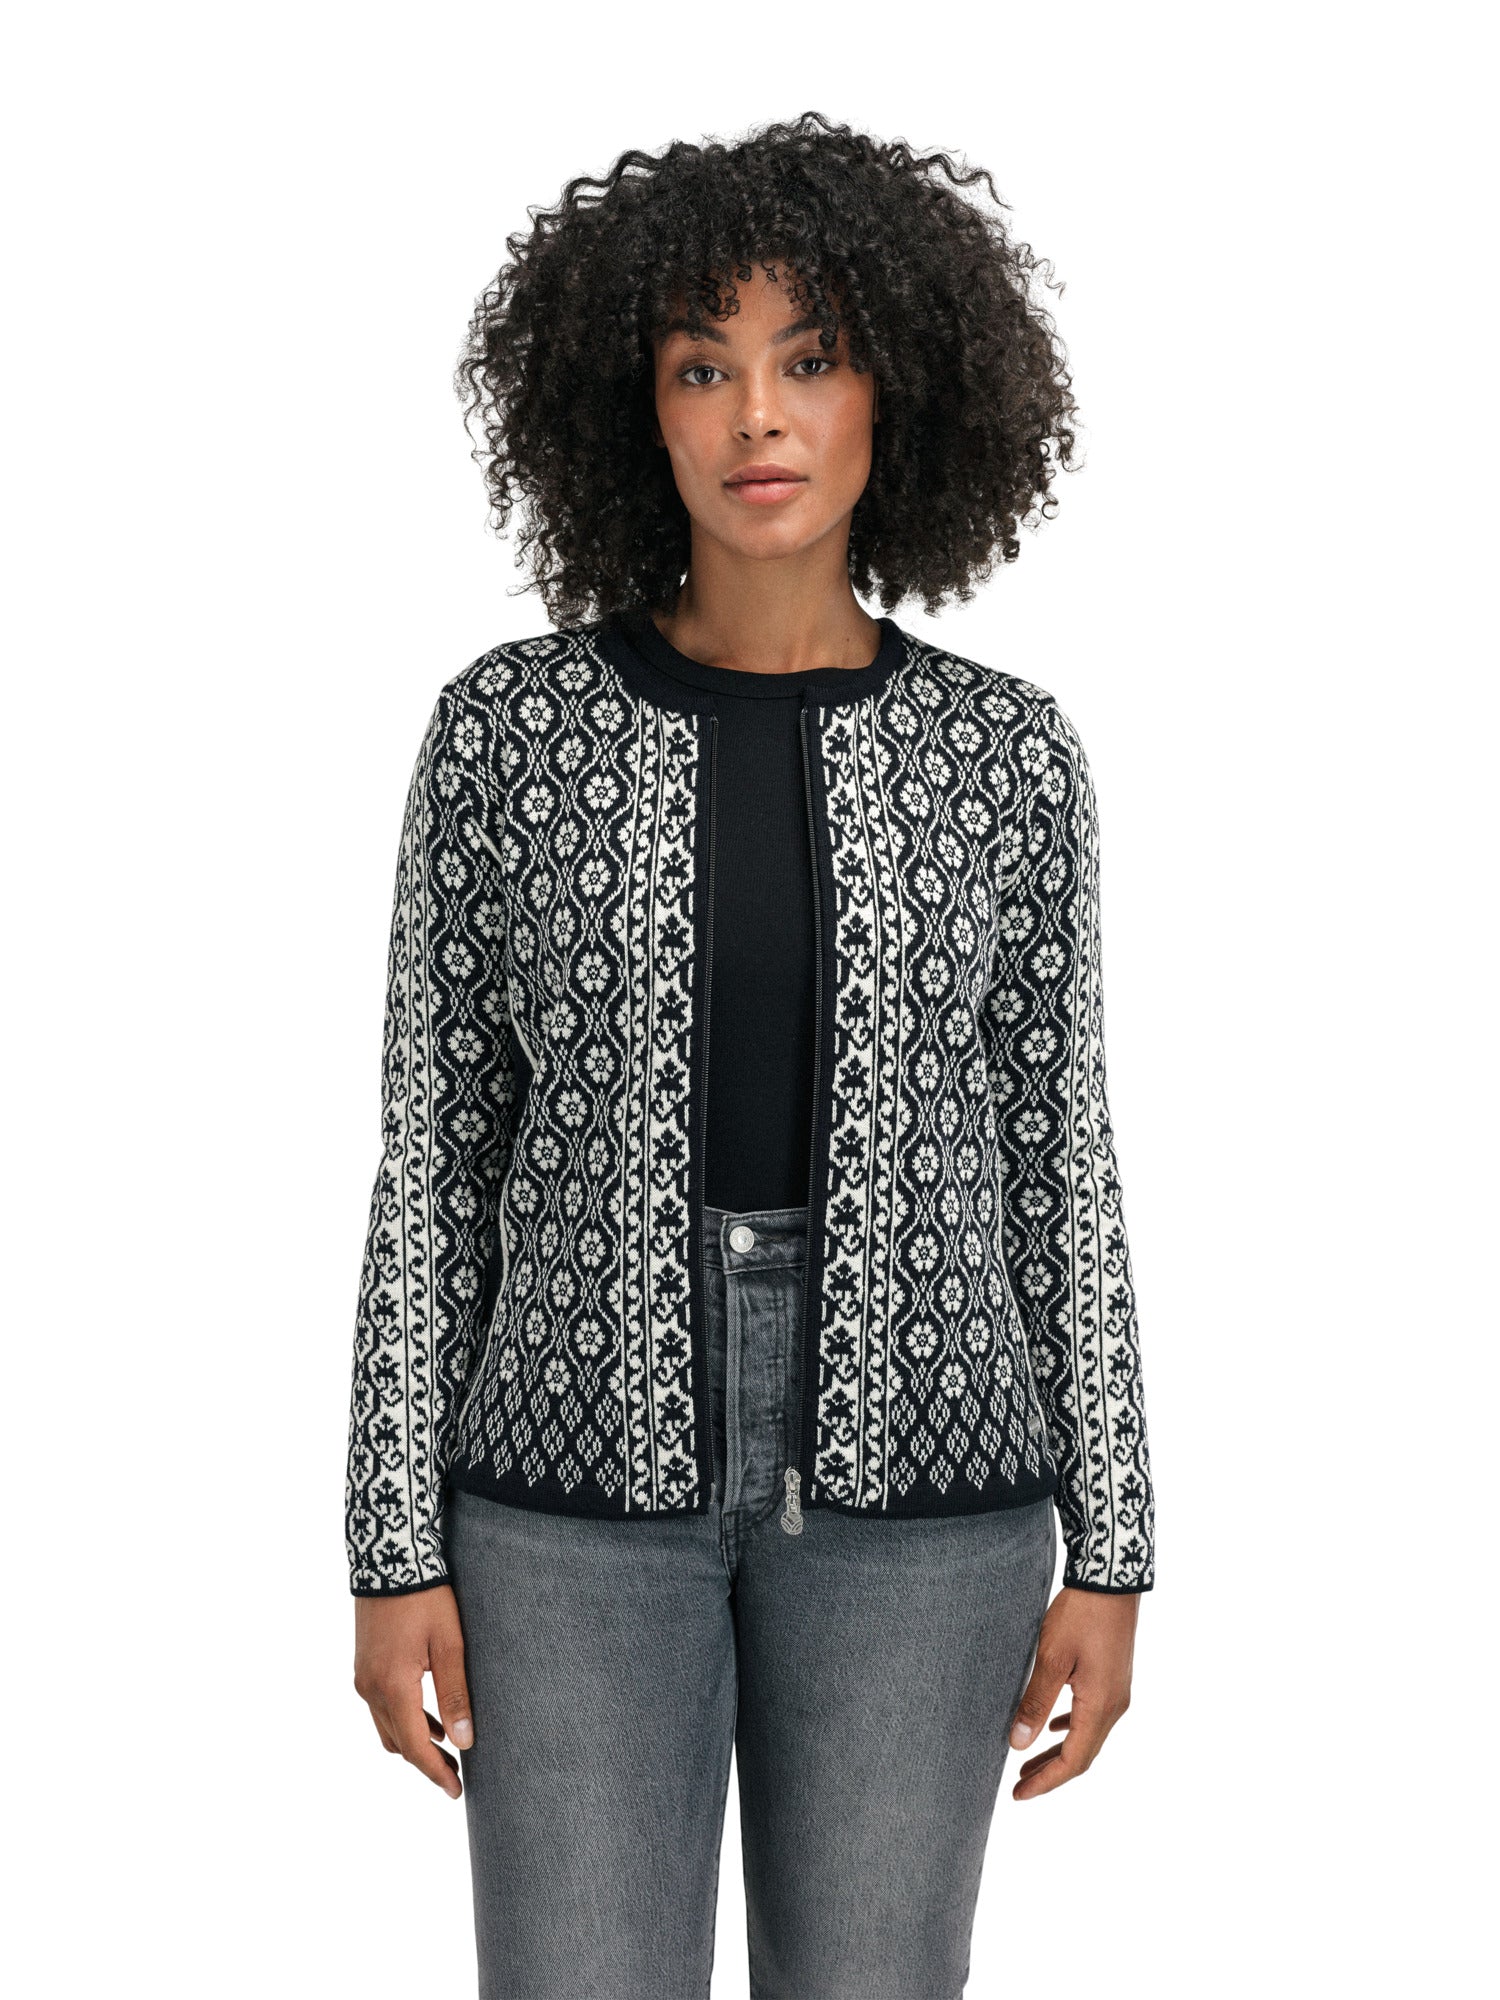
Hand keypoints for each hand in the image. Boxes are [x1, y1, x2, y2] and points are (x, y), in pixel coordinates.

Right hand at [354, 1584, 472, 1799]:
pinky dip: (403, 1720)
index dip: (436, 1772)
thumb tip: (465, 1741)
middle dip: (426, 1762)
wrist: (389, 1557)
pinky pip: (381, 1708)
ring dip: (414, 1742)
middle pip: (398, 1742)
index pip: (414, 1746)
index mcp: (392, 1686)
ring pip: (387, 1727)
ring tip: (447, 1749)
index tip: (456, 1792)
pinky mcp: (363, 1665)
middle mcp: (370, 1688)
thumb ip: (455, 1695)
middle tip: (456, 1775)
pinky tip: (427, 1718)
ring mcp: (362, 1677)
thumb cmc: (425, 1597)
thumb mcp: (449, 1644)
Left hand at [1008, 1586, 1138, 1799]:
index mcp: (1101, 1707)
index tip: (1019, 1795)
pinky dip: (1070, 1728)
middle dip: (1050, 1772)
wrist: (1112, 1580)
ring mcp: (1117, 1693)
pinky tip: (1055, 1726)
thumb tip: (1017, 1744)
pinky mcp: (1113, 1678)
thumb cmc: (1081, 1615)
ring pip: (1087, 1735)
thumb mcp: (1052, 1658)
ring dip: (1059, 1751)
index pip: (1073, 1761)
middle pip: (1083, 1754)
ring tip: (1029, 1762)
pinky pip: (1091, 1715)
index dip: (1046, 1781)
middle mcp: (1114, 1706)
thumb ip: (1036, 1702)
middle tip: (1019, 1786)